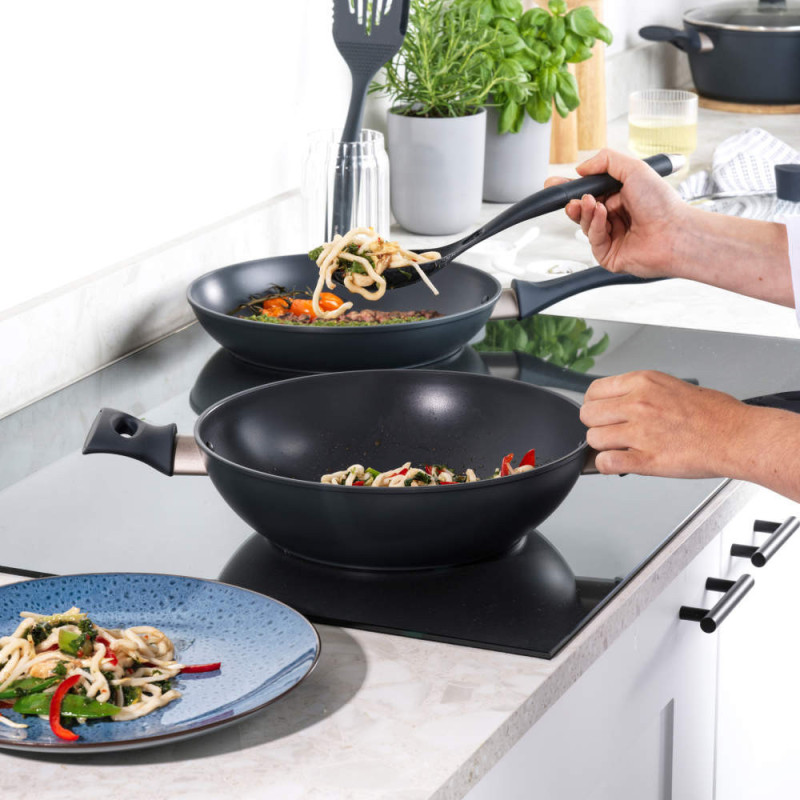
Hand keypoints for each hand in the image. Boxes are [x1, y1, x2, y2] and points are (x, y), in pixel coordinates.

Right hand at [545, 149, 688, 278]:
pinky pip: (593, 239)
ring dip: (586, 212)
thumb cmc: (663, 204)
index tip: (554, 185)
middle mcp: (617, 217)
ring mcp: (612, 237)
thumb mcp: (634, 168)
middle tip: (570, 199)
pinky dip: (596, 225)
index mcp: (622, 196)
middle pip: (584, 210)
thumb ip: (605, 161)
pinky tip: (604, 216)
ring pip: (586, 224)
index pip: (590, 191)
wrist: (674, 232)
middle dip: (574, 203)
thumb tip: (581, 167)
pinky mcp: (609, 255)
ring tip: (592, 202)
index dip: (572, 189)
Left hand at [580, 370, 747, 477]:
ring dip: (603, 446)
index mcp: (643, 382)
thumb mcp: (671, 385)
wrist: (737, 436)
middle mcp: (638, 404)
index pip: (594, 390)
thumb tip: (618, 403)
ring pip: (594, 439)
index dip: (595, 404)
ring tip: (620, 447)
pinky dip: (606, 465)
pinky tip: (618, 463)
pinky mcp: (646, 458)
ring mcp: (640, 432)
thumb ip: (641, 392)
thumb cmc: (715, 413)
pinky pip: (606, 462)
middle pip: (588, 415)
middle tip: (610, 431)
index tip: (601, 412)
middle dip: (596, 425)